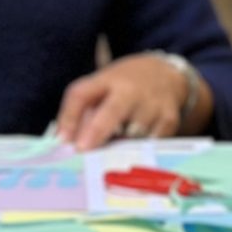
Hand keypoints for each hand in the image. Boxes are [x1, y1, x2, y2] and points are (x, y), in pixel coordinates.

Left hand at [58, 55, 190, 151]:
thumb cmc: (123, 88)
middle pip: (112, 111)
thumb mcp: (100, 88)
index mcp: (106, 81)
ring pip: (133, 134)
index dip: (69, 116)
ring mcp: (152, 105)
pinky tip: (136, 154)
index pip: (81, 94)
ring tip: (113, 157)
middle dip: (97, 131)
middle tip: (84, 150)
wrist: (165, 74)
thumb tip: (63, 143)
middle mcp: (130, 90)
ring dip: (120, 148)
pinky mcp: (169, 120)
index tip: (62, 141)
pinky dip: (141, 152)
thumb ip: (80, 112)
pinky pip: (152, 144)